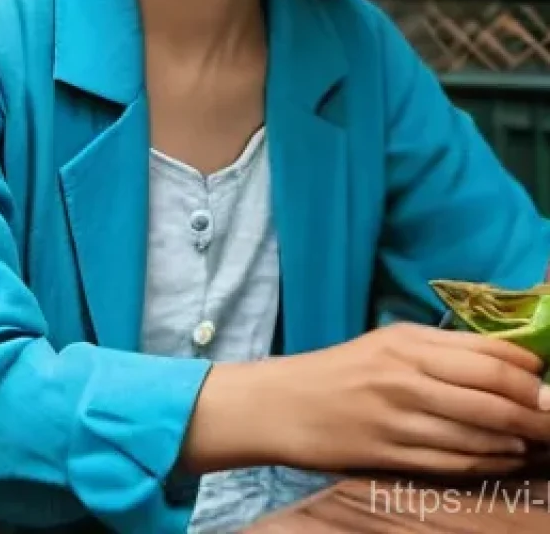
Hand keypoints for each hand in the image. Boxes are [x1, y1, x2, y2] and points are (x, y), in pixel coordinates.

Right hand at [184, 323, 549, 476]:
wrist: (282, 404)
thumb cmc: (339, 371)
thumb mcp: (385, 345)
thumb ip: (438, 351)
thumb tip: (505, 365)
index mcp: (404, 342)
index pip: (486, 355)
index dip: (529, 373)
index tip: (547, 383)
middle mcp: (404, 375)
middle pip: (491, 394)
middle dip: (536, 410)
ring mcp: (397, 417)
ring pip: (480, 433)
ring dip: (519, 441)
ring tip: (538, 442)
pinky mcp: (389, 453)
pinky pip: (455, 462)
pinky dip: (490, 462)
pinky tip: (505, 459)